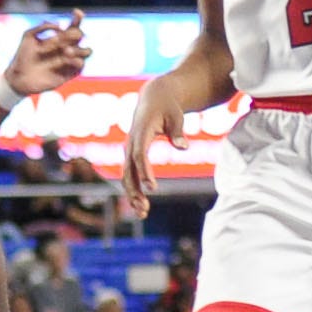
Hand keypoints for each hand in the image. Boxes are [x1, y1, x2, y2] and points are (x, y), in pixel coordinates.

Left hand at [5, 12, 89, 99]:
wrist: (18, 77)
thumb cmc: (22, 55)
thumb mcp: (28, 36)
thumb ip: (43, 26)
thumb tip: (60, 25)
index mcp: (59, 38)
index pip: (73, 26)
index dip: (77, 18)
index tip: (76, 12)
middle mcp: (66, 48)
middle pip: (81, 37)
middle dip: (75, 34)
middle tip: (61, 38)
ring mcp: (69, 61)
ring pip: (87, 51)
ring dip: (79, 49)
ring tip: (66, 51)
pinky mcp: (69, 74)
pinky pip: (80, 66)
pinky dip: (77, 61)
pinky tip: (67, 59)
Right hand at [119, 79, 184, 220]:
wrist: (154, 98)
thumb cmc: (168, 107)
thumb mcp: (176, 116)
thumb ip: (178, 132)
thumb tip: (184, 148)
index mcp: (141, 132)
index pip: (140, 155)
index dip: (145, 172)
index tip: (152, 188)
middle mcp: (130, 142)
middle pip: (128, 170)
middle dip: (134, 190)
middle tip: (144, 209)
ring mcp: (128, 149)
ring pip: (126, 176)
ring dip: (132, 194)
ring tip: (143, 214)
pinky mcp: (131, 155)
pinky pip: (130, 175)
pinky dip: (134, 189)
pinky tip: (142, 205)